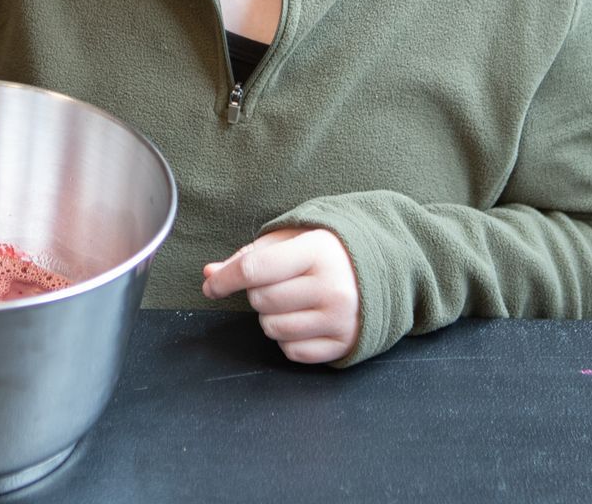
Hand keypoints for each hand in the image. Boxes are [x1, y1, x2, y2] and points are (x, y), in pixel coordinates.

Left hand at [201, 227, 358, 364]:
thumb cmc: (328, 252)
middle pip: (261, 300)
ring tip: (293, 301)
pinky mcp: (343, 343)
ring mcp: (339, 319)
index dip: (225, 279)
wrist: (381, 270)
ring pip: (272, 329)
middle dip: (258, 293)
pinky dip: (289, 339)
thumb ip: (248, 257)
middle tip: (279, 283)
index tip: (212, 286)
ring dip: (271, 317)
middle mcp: (331, 287)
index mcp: (317, 251)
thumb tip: (210, 275)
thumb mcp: (291, 240)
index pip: (254, 269)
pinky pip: (292, 352)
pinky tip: (304, 320)